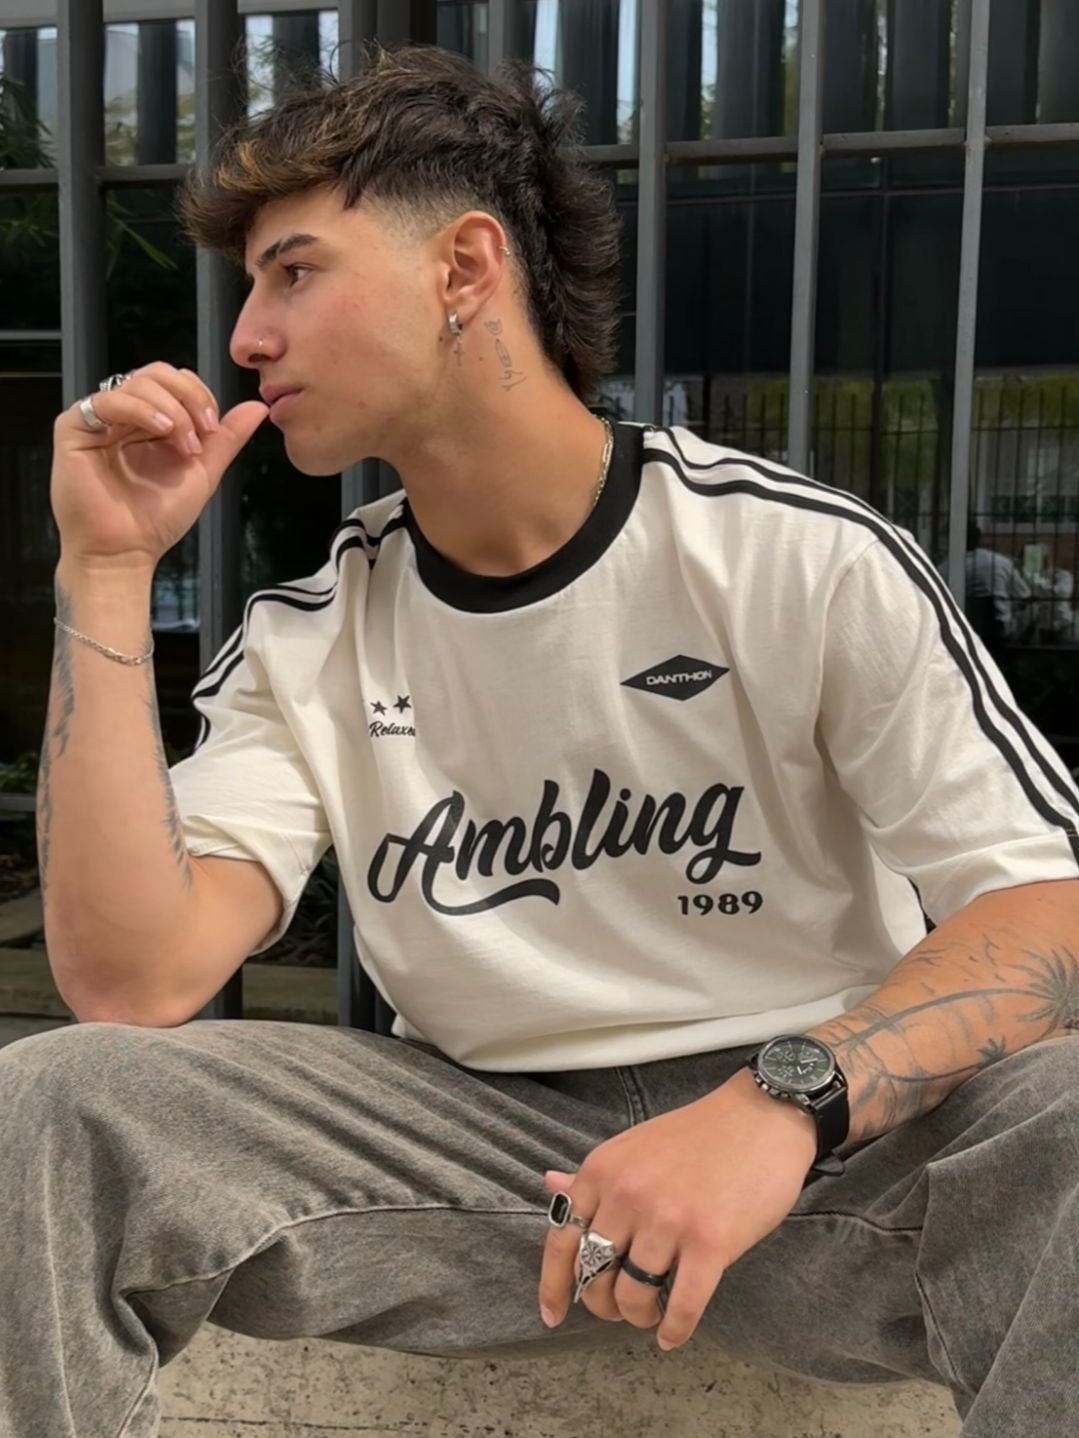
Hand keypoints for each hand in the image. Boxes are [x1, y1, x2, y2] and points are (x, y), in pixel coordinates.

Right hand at [51, 362, 267, 570]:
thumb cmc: (156, 518)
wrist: (124, 551)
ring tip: (184, 443)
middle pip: (157, 374)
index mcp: (150, 421)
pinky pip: (107, 401)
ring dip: (171, 409)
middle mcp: (124, 415)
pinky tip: (162, 430)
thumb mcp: (202, 472)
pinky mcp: (73, 428)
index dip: (199, 396)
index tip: (214, 429)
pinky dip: (141, 410)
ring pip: (137, 383)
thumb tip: (258, 407)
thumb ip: (227, 439)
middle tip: (203, 432)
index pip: (176, 382)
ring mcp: (98, 420)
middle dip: (189, 398)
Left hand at [538, 1066, 817, 1350]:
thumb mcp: (634, 1146)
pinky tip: (672, 1335)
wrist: (761, 1117)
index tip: (553, 1316)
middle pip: (594, 1275)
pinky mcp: (710, 1243)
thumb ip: (594, 1176)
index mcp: (603, 1171)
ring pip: (633, 1295)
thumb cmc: (698, 1134)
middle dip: (603, 1303)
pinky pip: (682, 1306)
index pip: (562, 1240)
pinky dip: (674, 1330)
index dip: (553, 1286)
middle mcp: (628, 1195)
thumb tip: (550, 1184)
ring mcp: (668, 1220)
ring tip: (651, 1314)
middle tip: (621, 1307)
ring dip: (639, 1316)